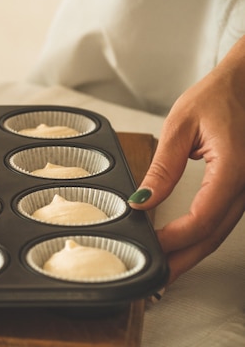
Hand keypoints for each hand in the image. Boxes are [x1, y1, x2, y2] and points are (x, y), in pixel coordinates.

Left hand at [129, 37, 244, 284]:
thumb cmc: (218, 95)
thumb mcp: (180, 126)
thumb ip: (162, 168)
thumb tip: (141, 201)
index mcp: (234, 166)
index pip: (204, 215)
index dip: (176, 237)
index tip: (150, 245)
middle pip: (215, 234)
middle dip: (184, 259)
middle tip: (158, 281)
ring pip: (221, 231)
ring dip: (193, 253)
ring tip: (166, 271)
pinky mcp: (242, 185)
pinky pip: (223, 218)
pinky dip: (202, 236)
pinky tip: (184, 245)